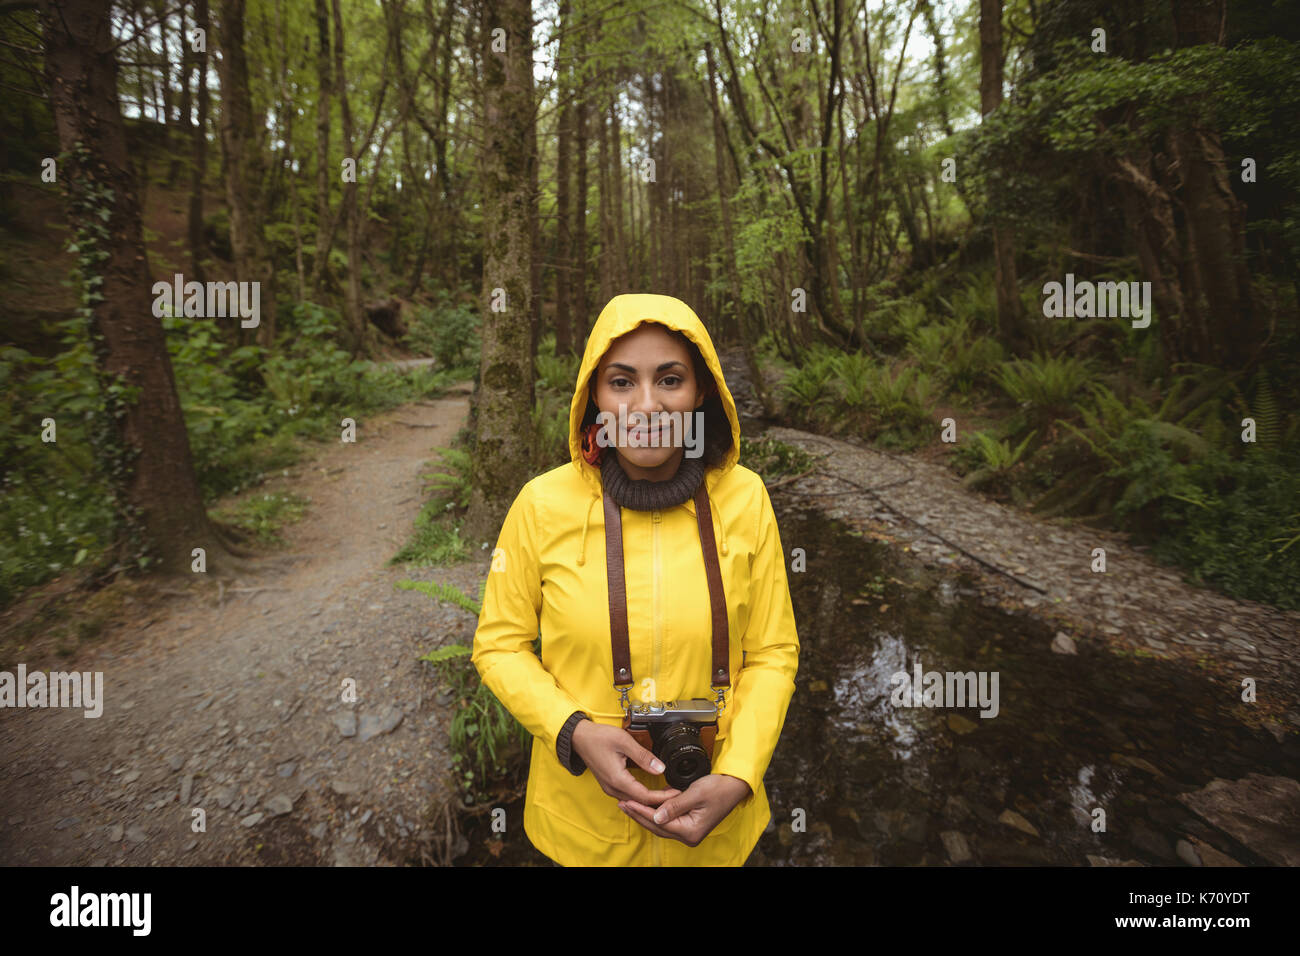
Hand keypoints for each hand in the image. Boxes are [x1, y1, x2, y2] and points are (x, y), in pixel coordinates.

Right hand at [570, 719, 680, 806]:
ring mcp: (610, 788)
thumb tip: (660, 768)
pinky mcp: (609, 784)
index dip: (662, 797)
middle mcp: (612, 788)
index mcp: (617, 780)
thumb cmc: (598, 737)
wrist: (579, 737)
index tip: (676, 793)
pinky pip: (628, 796)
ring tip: (667, 793)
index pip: (645, 796)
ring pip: (634, 801)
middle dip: (659, 801)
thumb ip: (643, 756)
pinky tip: (650, 791)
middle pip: (640, 802)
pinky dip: (641, 796)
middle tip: (676, 794)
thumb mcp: (624, 741)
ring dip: (650, 800)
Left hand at [618, 773, 751, 846]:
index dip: (641, 811)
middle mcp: (689, 835)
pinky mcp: (689, 823)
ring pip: (661, 824)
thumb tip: (655, 816)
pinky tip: (645, 805)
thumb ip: (674, 806)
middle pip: (657, 827)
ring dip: (644, 813)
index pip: (659, 822)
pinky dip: (655, 812)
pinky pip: (668, 820)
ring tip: (628, 805)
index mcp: (691, 831)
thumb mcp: (695, 794)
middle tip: (622, 803)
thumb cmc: (719, 787)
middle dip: (638, 814)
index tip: (627, 802)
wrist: (736, 785)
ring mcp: (689, 831)